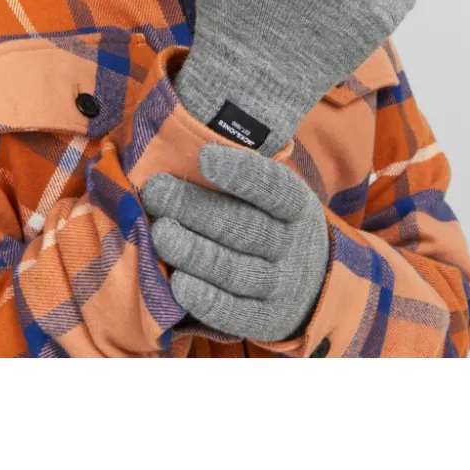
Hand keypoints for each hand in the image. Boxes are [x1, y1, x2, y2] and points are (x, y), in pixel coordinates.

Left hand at [140, 142, 330, 343]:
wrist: (314, 286)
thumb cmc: (270, 225)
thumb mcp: (270, 198)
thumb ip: (236, 179)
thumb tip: (178, 149)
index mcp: (295, 206)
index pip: (273, 187)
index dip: (240, 173)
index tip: (203, 157)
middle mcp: (293, 245)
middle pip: (244, 227)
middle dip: (196, 209)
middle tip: (156, 192)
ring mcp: (280, 285)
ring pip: (235, 270)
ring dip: (194, 253)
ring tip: (160, 234)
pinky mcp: (265, 320)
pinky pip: (234, 312)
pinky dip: (206, 299)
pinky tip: (177, 284)